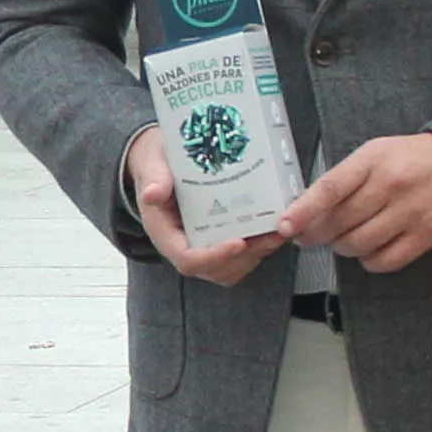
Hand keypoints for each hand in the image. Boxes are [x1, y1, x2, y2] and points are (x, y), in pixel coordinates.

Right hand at [127, 123, 279, 285]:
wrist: (163, 163)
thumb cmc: (158, 166)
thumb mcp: (152, 167)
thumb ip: (155, 180)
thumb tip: (152, 193)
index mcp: (166, 235)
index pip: (189, 260)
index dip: (214, 256)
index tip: (238, 242)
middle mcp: (186, 247)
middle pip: (217, 269)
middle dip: (247, 257)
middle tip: (270, 235)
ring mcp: (205, 246)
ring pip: (234, 266)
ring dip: (259, 253)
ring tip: (279, 232)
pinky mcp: (221, 239)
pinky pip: (243, 255)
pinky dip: (261, 245)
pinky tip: (277, 227)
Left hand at [289, 131, 431, 273]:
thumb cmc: (414, 158)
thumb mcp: (378, 152)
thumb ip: (346, 177)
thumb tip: (309, 209)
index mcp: (374, 160)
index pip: (330, 188)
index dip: (303, 210)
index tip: (285, 226)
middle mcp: (391, 185)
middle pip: (340, 222)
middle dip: (316, 234)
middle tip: (307, 236)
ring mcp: (410, 212)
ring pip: (358, 244)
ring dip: (343, 247)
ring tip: (345, 239)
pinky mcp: (427, 235)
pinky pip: (385, 260)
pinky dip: (370, 261)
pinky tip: (369, 251)